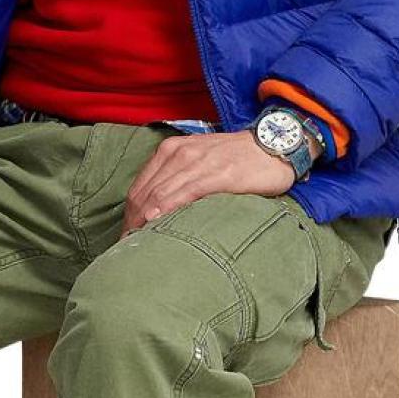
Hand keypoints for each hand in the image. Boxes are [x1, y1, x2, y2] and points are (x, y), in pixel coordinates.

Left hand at [120, 131, 295, 236]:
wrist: (272, 145)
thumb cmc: (235, 160)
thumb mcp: (199, 163)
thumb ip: (178, 180)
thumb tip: (158, 214)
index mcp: (170, 151)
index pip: (139, 188)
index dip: (129, 217)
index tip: (127, 240)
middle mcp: (178, 153)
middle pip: (143, 194)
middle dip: (132, 225)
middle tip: (129, 252)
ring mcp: (197, 162)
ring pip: (159, 194)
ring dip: (144, 223)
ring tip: (139, 248)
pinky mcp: (218, 174)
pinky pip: (186, 193)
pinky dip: (168, 209)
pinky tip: (159, 225)